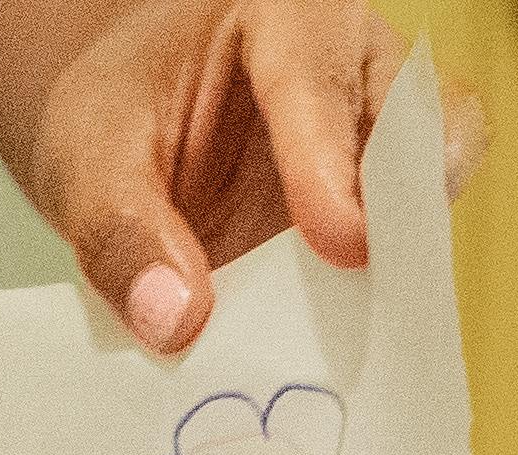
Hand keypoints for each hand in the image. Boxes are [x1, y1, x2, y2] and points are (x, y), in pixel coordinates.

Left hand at [12, 0, 482, 355]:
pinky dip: (377, 308)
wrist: (129, 134)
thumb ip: (120, 231)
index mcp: (285, 18)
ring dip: (398, 274)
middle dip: (401, 213)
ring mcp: (379, 143)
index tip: (341, 244)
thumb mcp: (89, 157)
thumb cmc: (119, 117)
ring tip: (365, 340)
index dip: (333, 164)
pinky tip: (341, 357)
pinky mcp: (380, 211)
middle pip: (416, 127)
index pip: (320, 82)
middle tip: (376, 293)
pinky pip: (404, 258)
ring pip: (428, 196)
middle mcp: (356, 65)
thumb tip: (177, 324)